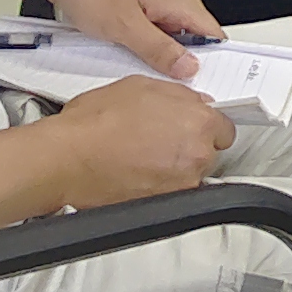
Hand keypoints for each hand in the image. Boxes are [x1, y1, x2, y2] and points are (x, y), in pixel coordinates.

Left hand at [18, 0, 219, 79]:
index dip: (213, 62)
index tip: (201, 84)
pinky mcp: (136, 2)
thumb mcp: (125, 26)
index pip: (214, 35)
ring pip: (168, 35)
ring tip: (134, 60)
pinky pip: (149, 29)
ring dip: (156, 53)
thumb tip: (188, 67)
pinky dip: (140, 43)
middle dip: (180, 62)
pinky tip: (122, 50)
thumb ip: (160, 49)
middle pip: (192, 38)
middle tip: (161, 80)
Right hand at [44, 75, 232, 200]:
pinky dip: (161, 187)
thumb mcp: (141, 86)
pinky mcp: (164, 204)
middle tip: (161, 142)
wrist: (67, 158)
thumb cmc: (95, 122)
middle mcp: (197, 153)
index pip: (224, 128)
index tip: (191, 129)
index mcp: (199, 120)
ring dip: (176, 169)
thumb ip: (178, 95)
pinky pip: (173, 193)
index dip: (205, 127)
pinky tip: (138, 175)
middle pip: (209, 152)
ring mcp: (183, 182)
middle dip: (190, 147)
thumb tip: (193, 101)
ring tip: (144, 159)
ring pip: (192, 175)